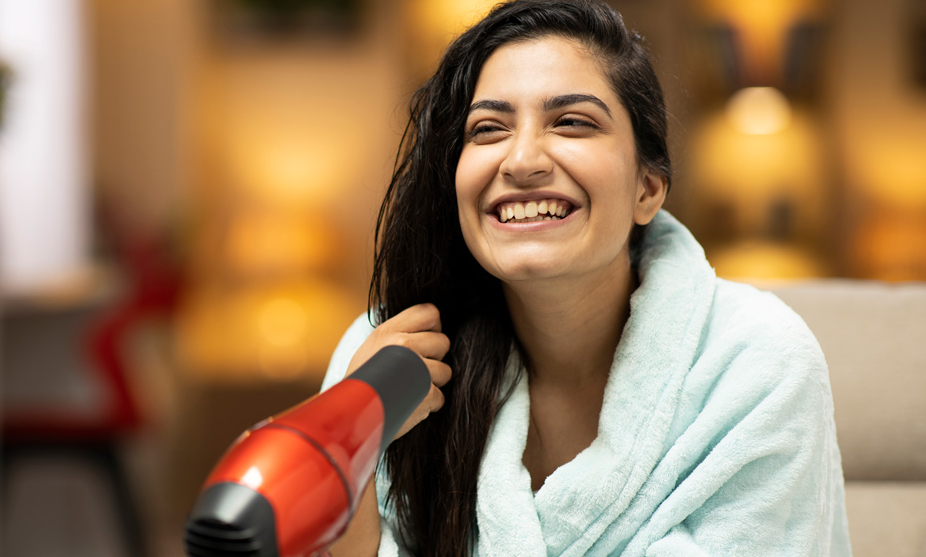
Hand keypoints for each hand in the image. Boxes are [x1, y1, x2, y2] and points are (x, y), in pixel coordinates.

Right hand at [347, 303, 450, 439]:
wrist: (346, 414)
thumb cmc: (363, 379)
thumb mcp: (374, 345)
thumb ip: (400, 332)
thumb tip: (432, 328)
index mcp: (389, 330)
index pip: (430, 313)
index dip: (432, 328)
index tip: (421, 341)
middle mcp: (403, 345)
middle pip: (443, 342)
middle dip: (434, 357)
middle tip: (413, 369)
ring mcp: (416, 370)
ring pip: (445, 371)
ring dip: (431, 383)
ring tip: (408, 387)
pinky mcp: (424, 395)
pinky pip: (440, 396)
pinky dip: (428, 404)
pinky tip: (408, 403)